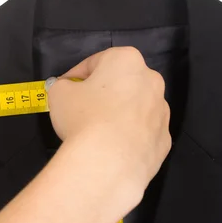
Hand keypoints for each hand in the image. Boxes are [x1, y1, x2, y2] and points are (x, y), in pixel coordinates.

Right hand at [45, 47, 170, 192]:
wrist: (108, 162)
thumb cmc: (83, 116)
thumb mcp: (58, 93)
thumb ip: (63, 86)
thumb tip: (68, 90)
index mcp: (126, 60)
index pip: (95, 62)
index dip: (75, 75)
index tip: (64, 87)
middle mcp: (151, 81)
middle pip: (120, 82)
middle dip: (101, 92)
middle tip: (80, 107)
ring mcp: (162, 112)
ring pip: (134, 107)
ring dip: (117, 113)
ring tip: (96, 130)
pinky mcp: (163, 140)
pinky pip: (141, 132)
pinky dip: (127, 136)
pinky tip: (110, 146)